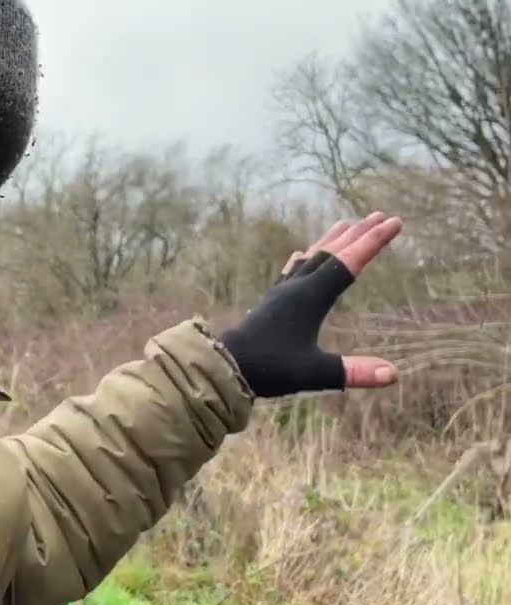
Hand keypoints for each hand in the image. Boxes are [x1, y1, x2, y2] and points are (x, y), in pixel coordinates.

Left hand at [220, 212, 402, 398]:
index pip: (348, 264)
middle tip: (381, 215)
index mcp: (309, 298)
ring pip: (311, 258)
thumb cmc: (268, 369)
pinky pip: (291, 271)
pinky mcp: (270, 302)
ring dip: (332, 241)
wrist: (223, 366)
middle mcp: (296, 288)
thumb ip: (352, 372)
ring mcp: (281, 293)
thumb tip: (393, 374)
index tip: (396, 222)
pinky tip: (301, 254)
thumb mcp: (313, 373)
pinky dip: (303, 258)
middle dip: (359, 234)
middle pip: (332, 253)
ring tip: (346, 224)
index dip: (373, 243)